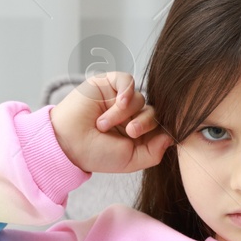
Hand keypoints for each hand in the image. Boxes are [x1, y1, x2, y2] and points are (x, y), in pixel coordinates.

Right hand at [50, 72, 173, 173]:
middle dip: (145, 122)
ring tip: (104, 125)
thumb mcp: (130, 160)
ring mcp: (119, 99)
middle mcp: (130, 115)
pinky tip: (117, 103)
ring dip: (125, 112)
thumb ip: (154, 152)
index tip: (152, 139)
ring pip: (140, 98)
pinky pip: (127, 80)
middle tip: (130, 132)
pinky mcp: (108, 84)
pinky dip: (126, 91)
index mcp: (137, 133)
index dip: (161, 130)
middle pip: (153, 111)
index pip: (160, 126)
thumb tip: (172, 137)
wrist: (68, 143)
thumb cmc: (96, 154)